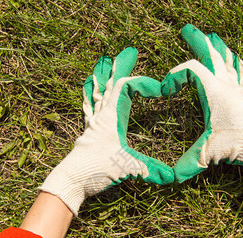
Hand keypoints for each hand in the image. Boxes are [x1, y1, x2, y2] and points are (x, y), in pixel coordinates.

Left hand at [40, 48, 173, 215]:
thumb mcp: (126, 168)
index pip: (125, 88)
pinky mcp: (88, 133)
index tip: (159, 88)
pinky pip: (90, 107)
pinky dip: (91, 95)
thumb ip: (150, 170)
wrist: (70, 180)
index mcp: (109, 117)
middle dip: (121, 68)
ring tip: (103, 63)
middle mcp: (99, 116)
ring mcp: (92, 123)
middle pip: (110, 85)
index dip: (142, 83)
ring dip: (104, 78)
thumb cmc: (95, 169)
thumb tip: (172, 177)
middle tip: (129, 52)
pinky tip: (88, 89)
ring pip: (98, 93)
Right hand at [162, 24, 242, 189]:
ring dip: (218, 48)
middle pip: (210, 55)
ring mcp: (238, 89)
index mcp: (214, 90)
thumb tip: (172, 177)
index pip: (190, 70)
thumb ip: (189, 162)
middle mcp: (226, 85)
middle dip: (197, 42)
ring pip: (226, 61)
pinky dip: (236, 64)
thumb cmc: (242, 142)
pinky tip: (236, 60)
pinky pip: (241, 74)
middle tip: (187, 30)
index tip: (165, 90)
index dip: (174, 75)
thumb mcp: (211, 152)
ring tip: (213, 38)